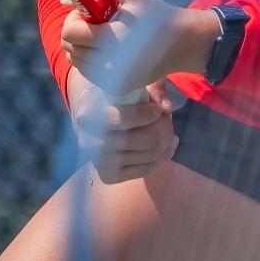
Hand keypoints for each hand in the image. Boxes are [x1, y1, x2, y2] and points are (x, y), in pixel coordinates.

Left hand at [58, 0, 215, 99]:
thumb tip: (64, 1)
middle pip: (69, 48)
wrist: (181, 44)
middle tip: (95, 23)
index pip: (70, 32)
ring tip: (102, 36)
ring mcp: (112, 79)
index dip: (74, 19)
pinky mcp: (115, 88)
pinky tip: (106, 50)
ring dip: (81, 47)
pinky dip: (90, 60)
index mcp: (114, 37)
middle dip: (76, 32)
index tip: (88, 13)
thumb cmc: (155, 14)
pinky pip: (87, 73)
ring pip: (75, 62)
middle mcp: (111, 63)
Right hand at [67, 68, 179, 182]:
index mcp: (88, 115)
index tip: (158, 109)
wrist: (94, 120)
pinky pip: (147, 169)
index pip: (123, 120)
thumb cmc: (115, 97)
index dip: (148, 114)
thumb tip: (167, 107)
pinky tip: (171, 141)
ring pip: (150, 154)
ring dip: (167, 138)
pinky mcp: (110, 176)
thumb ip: (152, 88)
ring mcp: (100, 162)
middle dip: (163, 126)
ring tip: (168, 126)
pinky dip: (166, 154)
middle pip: (144, 140)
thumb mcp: (131, 84)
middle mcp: (90, 142)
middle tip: (167, 116)